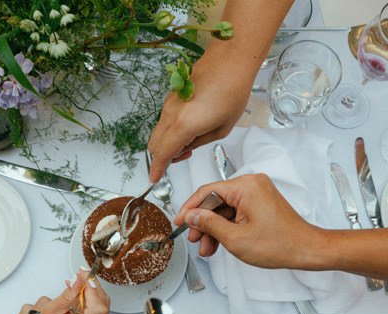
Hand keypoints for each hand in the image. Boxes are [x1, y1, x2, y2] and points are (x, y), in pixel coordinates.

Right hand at [13, 270, 109, 313]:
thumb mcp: (49, 313)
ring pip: (105, 309)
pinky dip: (94, 304)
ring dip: (95, 295)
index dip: (93, 289)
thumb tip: (79, 280)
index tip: (83, 277)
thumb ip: (67, 296)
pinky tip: (83, 299)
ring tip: (80, 288)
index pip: (97, 308)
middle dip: (94, 288)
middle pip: (104, 306)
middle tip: (81, 278)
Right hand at [147, 54, 252, 181]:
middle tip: (182, 158)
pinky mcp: (172, 95)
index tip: (155, 178)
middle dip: (163, 157)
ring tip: (191, 141)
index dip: (157, 169)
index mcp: (184, 126)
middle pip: (154, 144)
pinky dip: (170, 129)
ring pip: (158, 131)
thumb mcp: (222, 128)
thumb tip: (186, 147)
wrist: (230, 59)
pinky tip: (189, 127)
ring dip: (167, 142)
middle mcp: (171, 114)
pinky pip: (164, 119)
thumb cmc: (233, 91)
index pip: (163, 154)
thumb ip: (199, 142)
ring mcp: (170, 103)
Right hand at [175, 174, 320, 265]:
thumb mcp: (235, 238)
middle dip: (203, 223)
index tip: (180, 221)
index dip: (190, 208)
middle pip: (215, 200)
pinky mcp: (260, 203)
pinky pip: (236, 212)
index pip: (207, 191)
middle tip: (195, 239)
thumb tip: (191, 216)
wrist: (306, 250)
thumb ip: (208, 224)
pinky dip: (226, 227)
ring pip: (224, 209)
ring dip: (214, 228)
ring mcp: (257, 193)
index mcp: (246, 187)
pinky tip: (219, 242)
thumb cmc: (280, 244)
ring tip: (207, 248)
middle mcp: (252, 184)